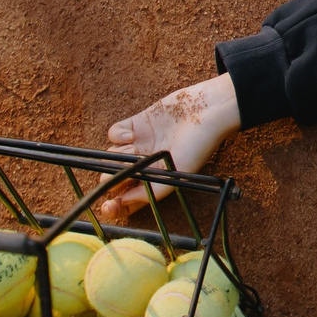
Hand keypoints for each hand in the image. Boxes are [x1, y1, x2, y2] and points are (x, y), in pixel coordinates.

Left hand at [98, 75, 240, 222]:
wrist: (207, 110)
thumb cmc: (198, 145)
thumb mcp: (177, 175)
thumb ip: (150, 191)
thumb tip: (122, 202)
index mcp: (154, 180)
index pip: (127, 199)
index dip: (115, 205)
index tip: (108, 206)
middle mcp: (144, 164)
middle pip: (113, 177)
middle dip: (111, 178)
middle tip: (121, 173)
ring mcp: (138, 144)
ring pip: (110, 155)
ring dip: (117, 155)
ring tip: (136, 149)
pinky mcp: (136, 124)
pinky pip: (113, 134)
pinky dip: (118, 136)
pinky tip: (132, 136)